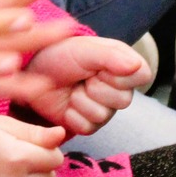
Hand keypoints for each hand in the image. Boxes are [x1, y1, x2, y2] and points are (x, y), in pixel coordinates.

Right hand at [0, 114, 65, 176]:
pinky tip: (2, 176)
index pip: (55, 158)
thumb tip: (62, 135)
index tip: (32, 142)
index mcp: (17, 157)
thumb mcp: (0, 124)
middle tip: (20, 151)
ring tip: (8, 163)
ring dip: (32, 176)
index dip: (47, 148)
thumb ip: (34, 132)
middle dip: (41, 163)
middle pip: (50, 175)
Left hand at [22, 35, 151, 134]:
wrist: (33, 71)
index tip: (100, 66)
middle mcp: (120, 89)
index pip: (142, 75)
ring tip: (72, 88)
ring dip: (81, 100)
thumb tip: (136, 66)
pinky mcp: (89, 125)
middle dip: (96, 87)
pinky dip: (71, 114)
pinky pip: (87, 126)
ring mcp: (106, 109)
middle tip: (82, 77)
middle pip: (123, 100)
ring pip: (102, 114)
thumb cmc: (61, 54)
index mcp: (125, 65)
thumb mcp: (85, 49)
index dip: (119, 73)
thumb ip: (111, 57)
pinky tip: (66, 103)